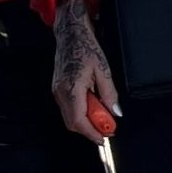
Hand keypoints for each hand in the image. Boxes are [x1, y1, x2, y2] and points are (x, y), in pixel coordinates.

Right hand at [51, 0, 118, 144]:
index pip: (79, 120)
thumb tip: (115, 112)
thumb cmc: (85, 47)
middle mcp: (60, 92)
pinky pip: (68, 109)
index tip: (104, 138)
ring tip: (103, 112)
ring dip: (87, 120)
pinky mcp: (58, 89)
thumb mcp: (103, 70)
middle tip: (108, 127)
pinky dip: (81, 112)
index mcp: (71, 88)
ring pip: (70, 117)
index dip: (92, 133)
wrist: (71, 34)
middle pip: (73, 123)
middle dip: (90, 129)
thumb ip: (109, 94)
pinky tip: (93, 105)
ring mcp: (57, 91)